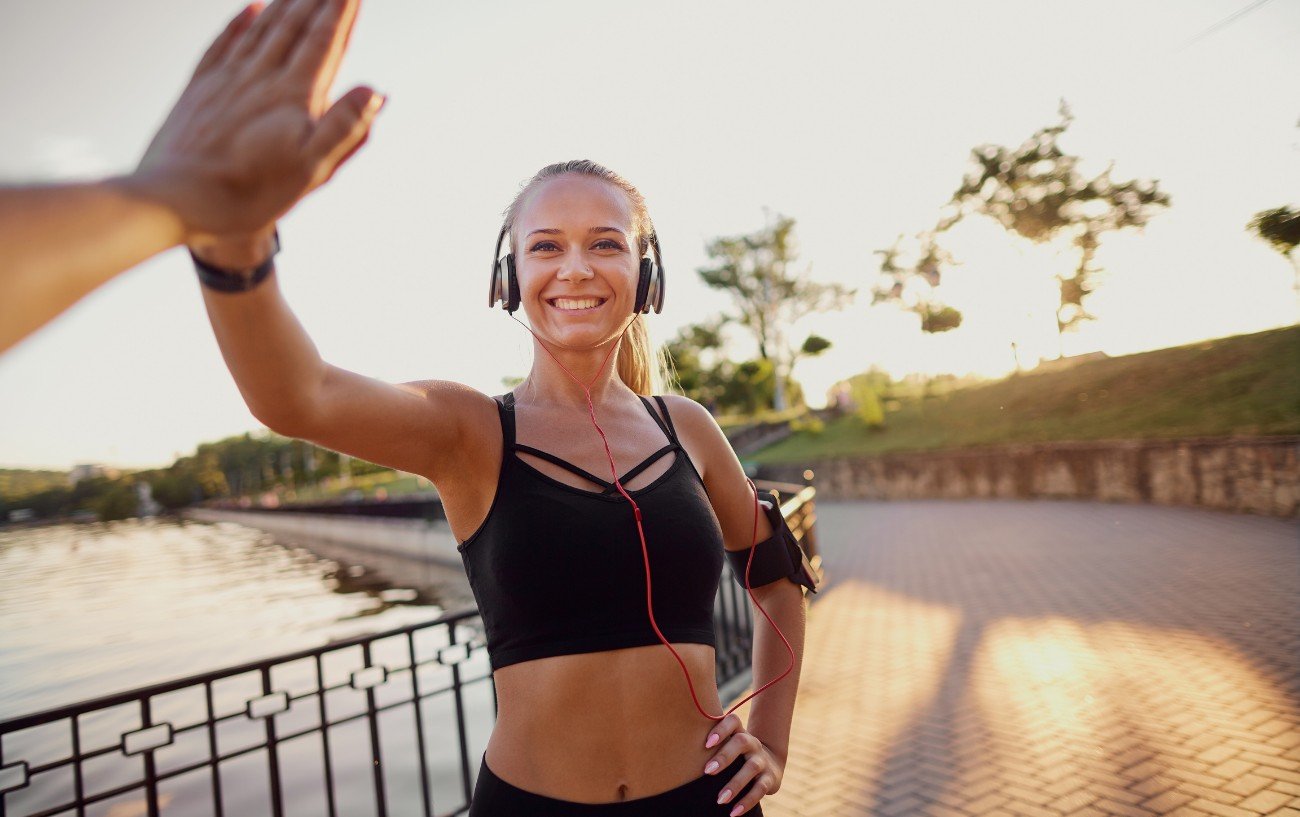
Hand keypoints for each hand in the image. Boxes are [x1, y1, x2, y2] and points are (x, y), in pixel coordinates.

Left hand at [121, 0, 383, 246]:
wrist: (173, 199)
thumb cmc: (247, 194)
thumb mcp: (310, 171)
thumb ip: (344, 128)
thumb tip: (374, 92)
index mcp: (291, 97)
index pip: (323, 45)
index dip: (341, 16)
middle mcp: (258, 79)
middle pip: (293, 29)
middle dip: (316, 3)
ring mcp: (224, 81)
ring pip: (260, 30)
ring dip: (284, 6)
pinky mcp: (197, 91)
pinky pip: (221, 44)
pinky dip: (238, 24)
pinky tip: (249, 9)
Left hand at [702, 714, 783, 815]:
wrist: (770, 762)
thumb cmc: (735, 753)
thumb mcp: (726, 743)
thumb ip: (707, 742)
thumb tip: (671, 745)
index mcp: (739, 731)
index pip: (732, 722)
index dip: (720, 729)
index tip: (706, 742)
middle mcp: (752, 742)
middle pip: (741, 742)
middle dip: (724, 756)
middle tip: (707, 771)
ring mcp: (761, 760)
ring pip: (751, 768)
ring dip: (735, 784)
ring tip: (720, 799)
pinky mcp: (769, 778)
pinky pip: (760, 789)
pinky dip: (747, 801)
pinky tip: (734, 812)